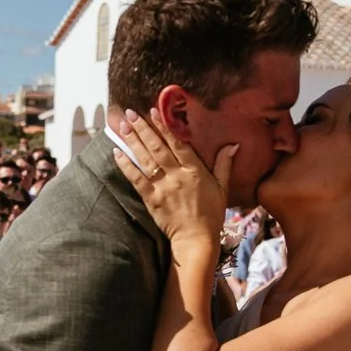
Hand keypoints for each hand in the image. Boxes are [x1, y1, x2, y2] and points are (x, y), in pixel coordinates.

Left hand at [112, 110, 230, 252]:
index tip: (154, 111)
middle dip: (143, 128)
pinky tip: (117, 153)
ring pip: (145, 159)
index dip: (165, 126)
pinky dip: (126, 165)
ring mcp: (162, 187)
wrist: (197, 240)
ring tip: (122, 125)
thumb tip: (234, 144)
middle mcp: (177, 175)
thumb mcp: (222, 188)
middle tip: (130, 112)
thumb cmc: (211, 214)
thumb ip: (224, 164)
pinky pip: (136, 179)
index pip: (178, 143)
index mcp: (195, 170)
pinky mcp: (151, 199)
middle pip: (157, 147)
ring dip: (132, 141)